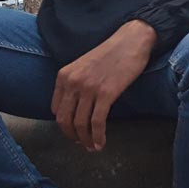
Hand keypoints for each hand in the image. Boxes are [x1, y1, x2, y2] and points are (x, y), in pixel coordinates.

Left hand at [51, 19, 156, 150]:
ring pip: (80, 124)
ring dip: (86, 140)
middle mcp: (73, 82)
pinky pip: (97, 122)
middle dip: (72, 136)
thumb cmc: (112, 53)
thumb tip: (77, 107)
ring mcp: (89, 88)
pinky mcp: (106, 93)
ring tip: (93, 147)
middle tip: (82, 144)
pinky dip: (98, 136)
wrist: (131, 40)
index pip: (56, 110)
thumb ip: (75, 83)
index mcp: (64, 75)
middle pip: (65, 120)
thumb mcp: (84, 65)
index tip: (73, 132)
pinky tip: (101, 143)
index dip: (64, 125)